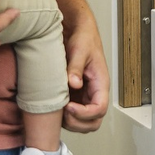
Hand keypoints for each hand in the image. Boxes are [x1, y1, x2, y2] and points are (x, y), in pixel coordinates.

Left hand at [62, 14, 109, 132]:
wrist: (78, 32)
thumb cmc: (84, 39)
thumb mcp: (80, 50)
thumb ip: (76, 67)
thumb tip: (74, 84)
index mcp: (101, 83)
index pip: (100, 108)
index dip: (85, 113)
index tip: (69, 107)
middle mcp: (94, 93)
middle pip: (94, 121)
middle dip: (78, 122)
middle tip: (62, 112)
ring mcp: (85, 96)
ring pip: (83, 122)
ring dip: (70, 122)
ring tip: (57, 109)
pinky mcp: (75, 96)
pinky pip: (72, 114)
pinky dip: (63, 116)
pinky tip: (54, 106)